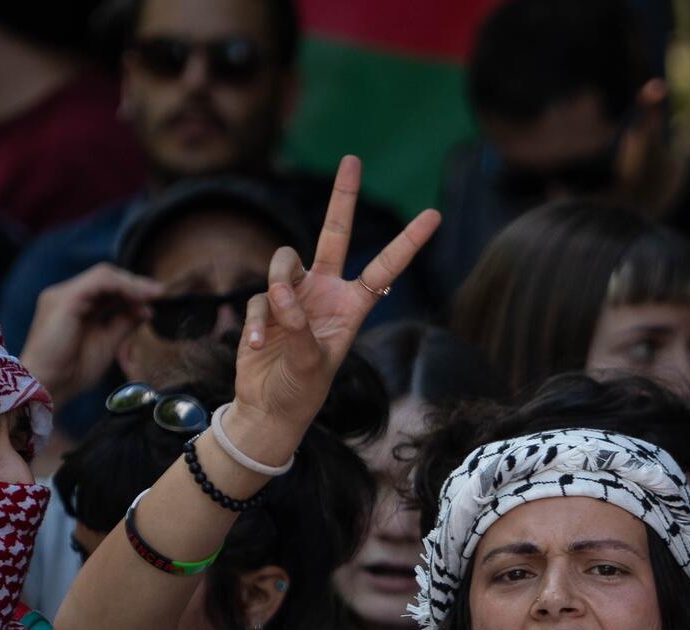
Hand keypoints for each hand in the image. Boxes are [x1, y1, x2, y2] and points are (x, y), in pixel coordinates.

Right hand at [18, 263, 162, 403]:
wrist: (47, 385)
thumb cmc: (72, 371)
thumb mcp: (107, 343)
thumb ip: (124, 323)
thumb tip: (147, 309)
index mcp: (74, 305)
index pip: (107, 286)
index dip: (133, 290)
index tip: (157, 299)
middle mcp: (66, 294)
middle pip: (107, 276)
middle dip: (137, 283)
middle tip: (160, 293)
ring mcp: (63, 294)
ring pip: (104, 275)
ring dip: (132, 283)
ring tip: (154, 294)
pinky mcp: (65, 299)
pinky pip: (99, 282)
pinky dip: (122, 287)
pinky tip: (139, 297)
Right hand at [233, 156, 438, 448]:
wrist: (267, 409)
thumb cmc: (301, 392)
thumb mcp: (312, 363)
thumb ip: (299, 324)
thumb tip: (281, 290)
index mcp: (353, 307)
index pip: (384, 268)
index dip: (408, 242)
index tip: (433, 214)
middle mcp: (326, 293)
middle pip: (334, 234)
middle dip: (343, 197)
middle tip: (352, 160)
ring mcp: (295, 295)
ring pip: (284, 264)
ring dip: (277, 291)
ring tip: (273, 332)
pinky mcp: (267, 304)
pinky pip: (260, 299)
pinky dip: (257, 324)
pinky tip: (256, 348)